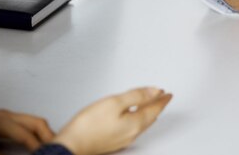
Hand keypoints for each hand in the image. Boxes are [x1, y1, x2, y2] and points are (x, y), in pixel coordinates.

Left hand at [0, 109, 53, 154]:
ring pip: (35, 121)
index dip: (36, 145)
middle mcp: (6, 115)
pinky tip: (40, 143)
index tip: (44, 154)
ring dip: (45, 134)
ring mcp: (7, 115)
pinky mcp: (7, 118)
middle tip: (57, 149)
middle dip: (49, 136)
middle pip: (36, 122)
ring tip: (51, 147)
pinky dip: (38, 132)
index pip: (24, 133)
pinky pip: (28, 123)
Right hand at [51, 87, 171, 154]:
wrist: (71, 145)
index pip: (154, 109)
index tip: (168, 94)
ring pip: (141, 123)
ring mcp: (122, 139)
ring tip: (151, 105)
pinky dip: (137, 118)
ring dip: (148, 112)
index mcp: (135, 123)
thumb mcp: (115, 102)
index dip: (162, 99)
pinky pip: (132, 128)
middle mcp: (131, 134)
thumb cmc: (88, 125)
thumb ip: (137, 96)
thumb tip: (155, 92)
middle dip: (157, 106)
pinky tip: (133, 116)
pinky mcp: (113, 141)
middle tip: (162, 98)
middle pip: (150, 117)